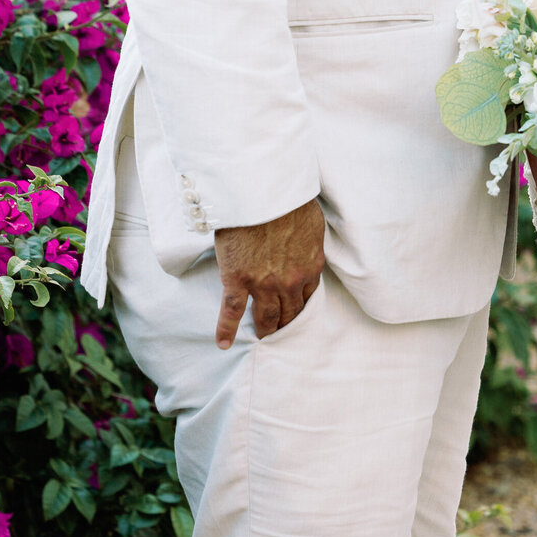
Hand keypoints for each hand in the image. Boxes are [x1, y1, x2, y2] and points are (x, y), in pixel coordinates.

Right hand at [214, 198, 325, 349]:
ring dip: (266, 330)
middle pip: (291, 312)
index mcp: (311, 266)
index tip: (298, 312)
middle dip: (287, 324)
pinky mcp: (237, 280)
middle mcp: (290, 281)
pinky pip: (231, 312)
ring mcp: (263, 284)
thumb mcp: (313, 222)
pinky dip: (226, 330)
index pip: (310, 295)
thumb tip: (309, 245)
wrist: (263, 192)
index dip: (302, 305)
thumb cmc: (289, 200)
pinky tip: (223, 344)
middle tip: (283, 333)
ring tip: (263, 338)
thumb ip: (311, 242)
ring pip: (266, 317)